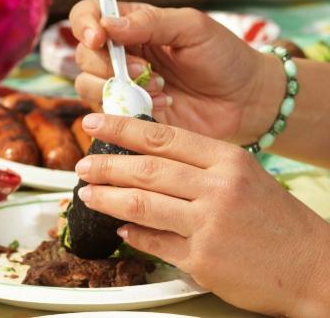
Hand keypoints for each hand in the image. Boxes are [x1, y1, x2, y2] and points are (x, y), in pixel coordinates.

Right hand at [69, 1, 275, 143]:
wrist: (248, 101)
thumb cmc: (225, 57)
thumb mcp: (193, 28)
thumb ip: (151, 21)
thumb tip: (108, 25)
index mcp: (132, 24)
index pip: (87, 14)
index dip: (84, 24)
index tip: (99, 38)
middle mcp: (120, 52)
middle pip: (82, 53)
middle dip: (107, 63)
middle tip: (145, 69)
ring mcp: (122, 84)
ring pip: (86, 83)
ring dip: (117, 87)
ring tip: (159, 89)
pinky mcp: (129, 113)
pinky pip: (106, 112)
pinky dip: (128, 109)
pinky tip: (161, 105)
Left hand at [74, 113, 329, 316]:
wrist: (312, 267)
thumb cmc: (274, 220)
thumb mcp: (243, 177)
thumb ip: (197, 165)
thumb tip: (141, 156)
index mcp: (228, 160)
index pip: (162, 137)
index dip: (120, 128)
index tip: (91, 122)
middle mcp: (218, 189)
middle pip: (145, 170)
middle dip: (104, 166)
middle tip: (82, 166)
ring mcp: (209, 225)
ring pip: (140, 205)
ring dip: (107, 199)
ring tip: (87, 195)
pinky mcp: (202, 259)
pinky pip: (153, 242)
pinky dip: (132, 234)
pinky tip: (121, 229)